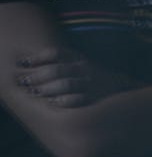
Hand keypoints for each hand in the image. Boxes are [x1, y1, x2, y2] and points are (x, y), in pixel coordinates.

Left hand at [14, 47, 132, 106]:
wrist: (123, 91)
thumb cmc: (94, 78)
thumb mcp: (81, 64)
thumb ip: (61, 62)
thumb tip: (31, 65)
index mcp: (80, 59)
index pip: (56, 53)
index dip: (38, 57)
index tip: (23, 63)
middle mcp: (86, 70)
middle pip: (57, 70)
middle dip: (39, 76)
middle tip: (26, 82)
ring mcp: (92, 84)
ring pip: (66, 84)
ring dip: (48, 89)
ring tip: (36, 93)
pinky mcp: (96, 99)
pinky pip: (78, 100)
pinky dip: (64, 101)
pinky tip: (53, 102)